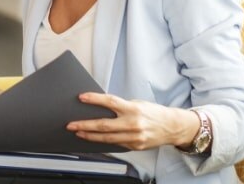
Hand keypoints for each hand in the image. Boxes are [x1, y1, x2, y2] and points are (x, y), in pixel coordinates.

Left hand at [66, 93, 199, 150]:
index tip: (81, 97)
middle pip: (104, 125)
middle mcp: (133, 123)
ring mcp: (134, 137)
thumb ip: (120, 106)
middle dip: (85, 125)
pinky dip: (103, 141)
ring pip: (107, 138)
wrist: (173, 127)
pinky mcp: (135, 147)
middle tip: (71, 124)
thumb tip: (100, 107)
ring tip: (78, 132)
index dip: (94, 99)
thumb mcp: (137, 104)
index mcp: (133, 109)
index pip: (110, 102)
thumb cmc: (153, 113)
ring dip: (90, 136)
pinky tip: (94, 139)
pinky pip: (115, 144)